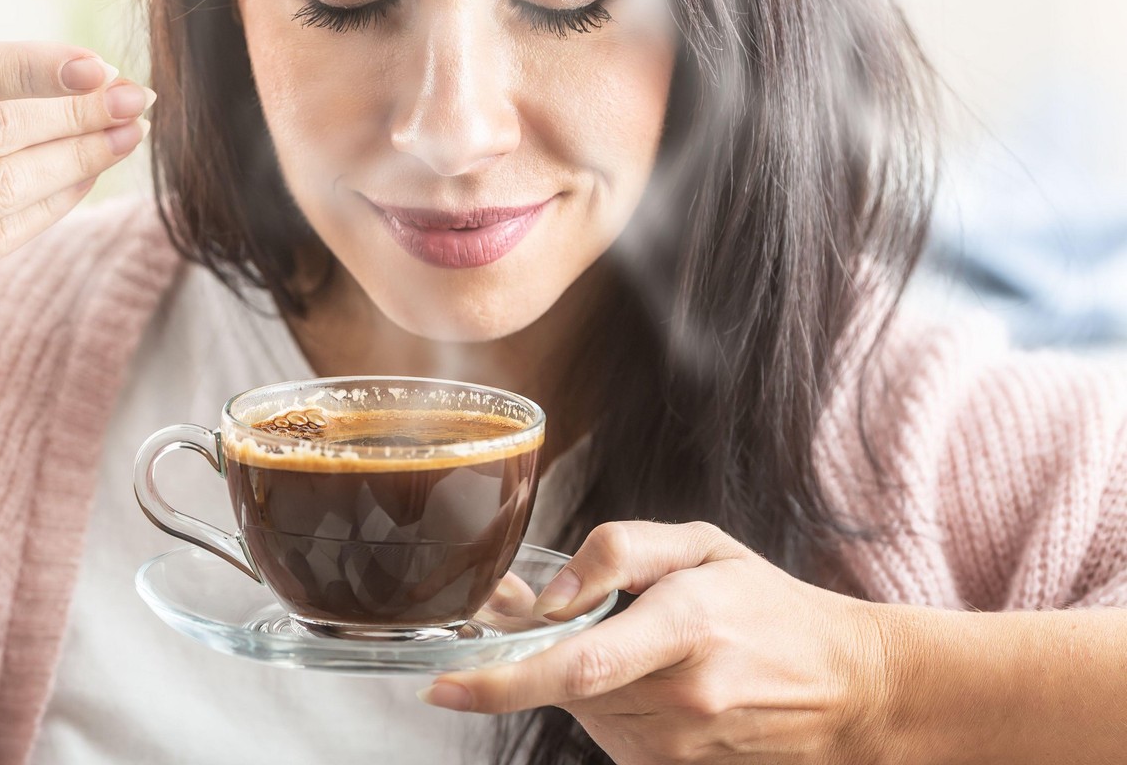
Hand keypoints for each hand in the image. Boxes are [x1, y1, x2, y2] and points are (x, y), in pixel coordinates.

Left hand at [419, 521, 890, 764]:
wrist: (848, 688)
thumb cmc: (768, 606)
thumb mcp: (702, 546)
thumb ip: (618, 552)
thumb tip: (548, 595)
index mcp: (688, 626)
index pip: (579, 663)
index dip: (502, 679)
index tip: (443, 684)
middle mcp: (681, 696)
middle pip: (566, 680)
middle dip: (531, 651)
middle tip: (531, 615)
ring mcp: (678, 745)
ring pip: (580, 705)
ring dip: (575, 672)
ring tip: (626, 639)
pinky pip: (606, 728)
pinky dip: (602, 698)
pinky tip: (643, 673)